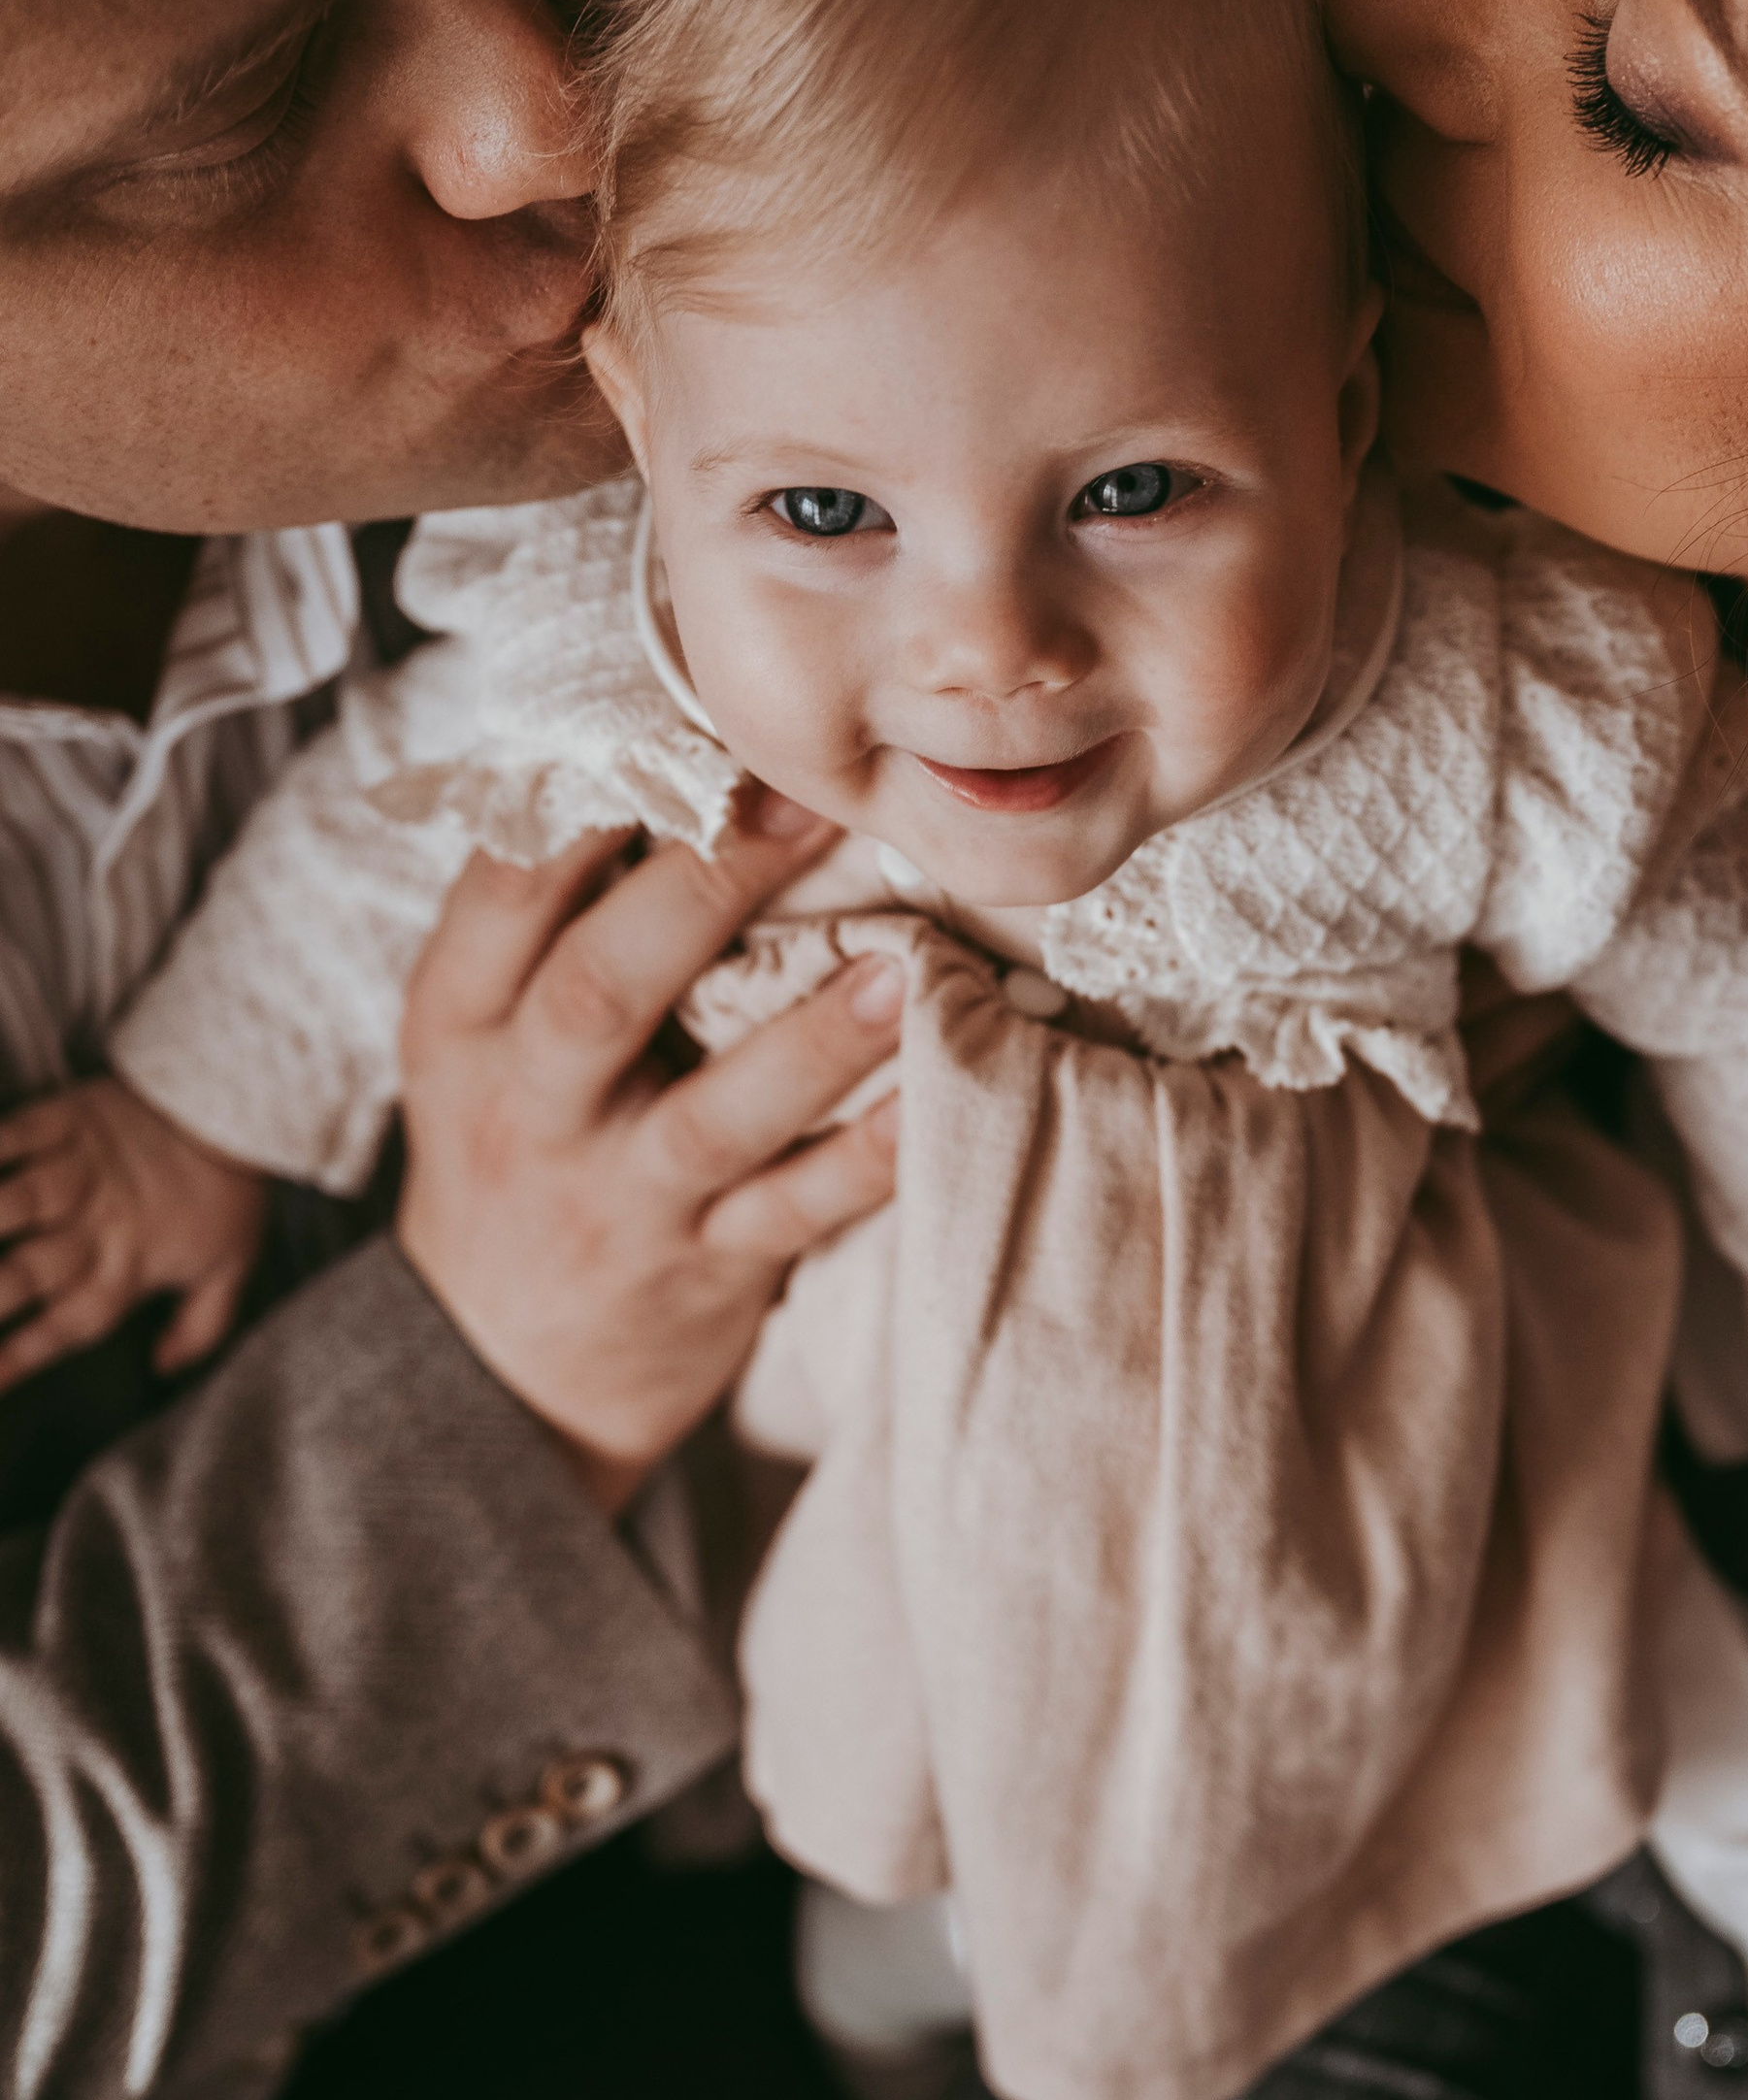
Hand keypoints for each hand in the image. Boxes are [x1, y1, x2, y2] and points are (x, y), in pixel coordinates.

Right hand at [0, 1076, 268, 1388]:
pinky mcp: (70, 1118)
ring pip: (19, 1202)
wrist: (241, 1107)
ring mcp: (81, 1170)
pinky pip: (18, 1133)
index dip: (24, 1356)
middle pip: (28, 1272)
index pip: (68, 1325)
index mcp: (129, 1269)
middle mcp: (98, 1226)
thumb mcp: (232, 1268)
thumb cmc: (230, 1192)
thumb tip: (163, 1368)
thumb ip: (199, 1328)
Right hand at [395, 792, 902, 1508]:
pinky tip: (931, 1102)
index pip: (500, 897)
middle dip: (701, 890)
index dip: (582, 809)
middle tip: (799, 804)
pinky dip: (867, 1160)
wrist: (498, 1370)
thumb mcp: (479, 1042)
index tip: (673, 729)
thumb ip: (543, 925)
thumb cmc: (515, 1155)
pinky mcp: (702, 1272)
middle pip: (601, 990)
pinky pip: (794, 1214)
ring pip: (711, 1117)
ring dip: (806, 1042)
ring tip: (894, 966)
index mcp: (462, 1026)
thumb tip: (653, 751)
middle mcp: (530, 1109)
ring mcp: (617, 1198)